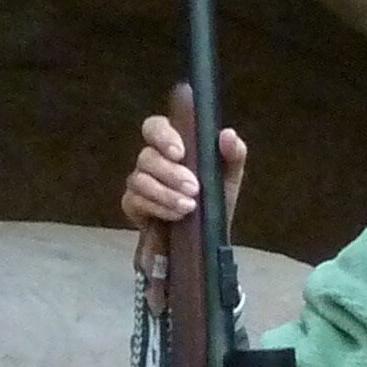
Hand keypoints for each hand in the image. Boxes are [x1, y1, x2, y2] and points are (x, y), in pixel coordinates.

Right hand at [122, 113, 250, 229]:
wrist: (205, 239)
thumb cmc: (214, 200)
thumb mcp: (230, 177)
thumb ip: (234, 153)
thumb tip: (228, 134)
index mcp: (172, 144)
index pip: (155, 127)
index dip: (162, 135)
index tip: (179, 153)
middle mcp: (152, 160)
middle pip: (147, 155)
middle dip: (171, 173)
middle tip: (194, 188)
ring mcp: (140, 182)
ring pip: (140, 179)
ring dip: (166, 194)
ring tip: (189, 207)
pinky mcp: (133, 205)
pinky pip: (135, 201)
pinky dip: (158, 208)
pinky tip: (176, 216)